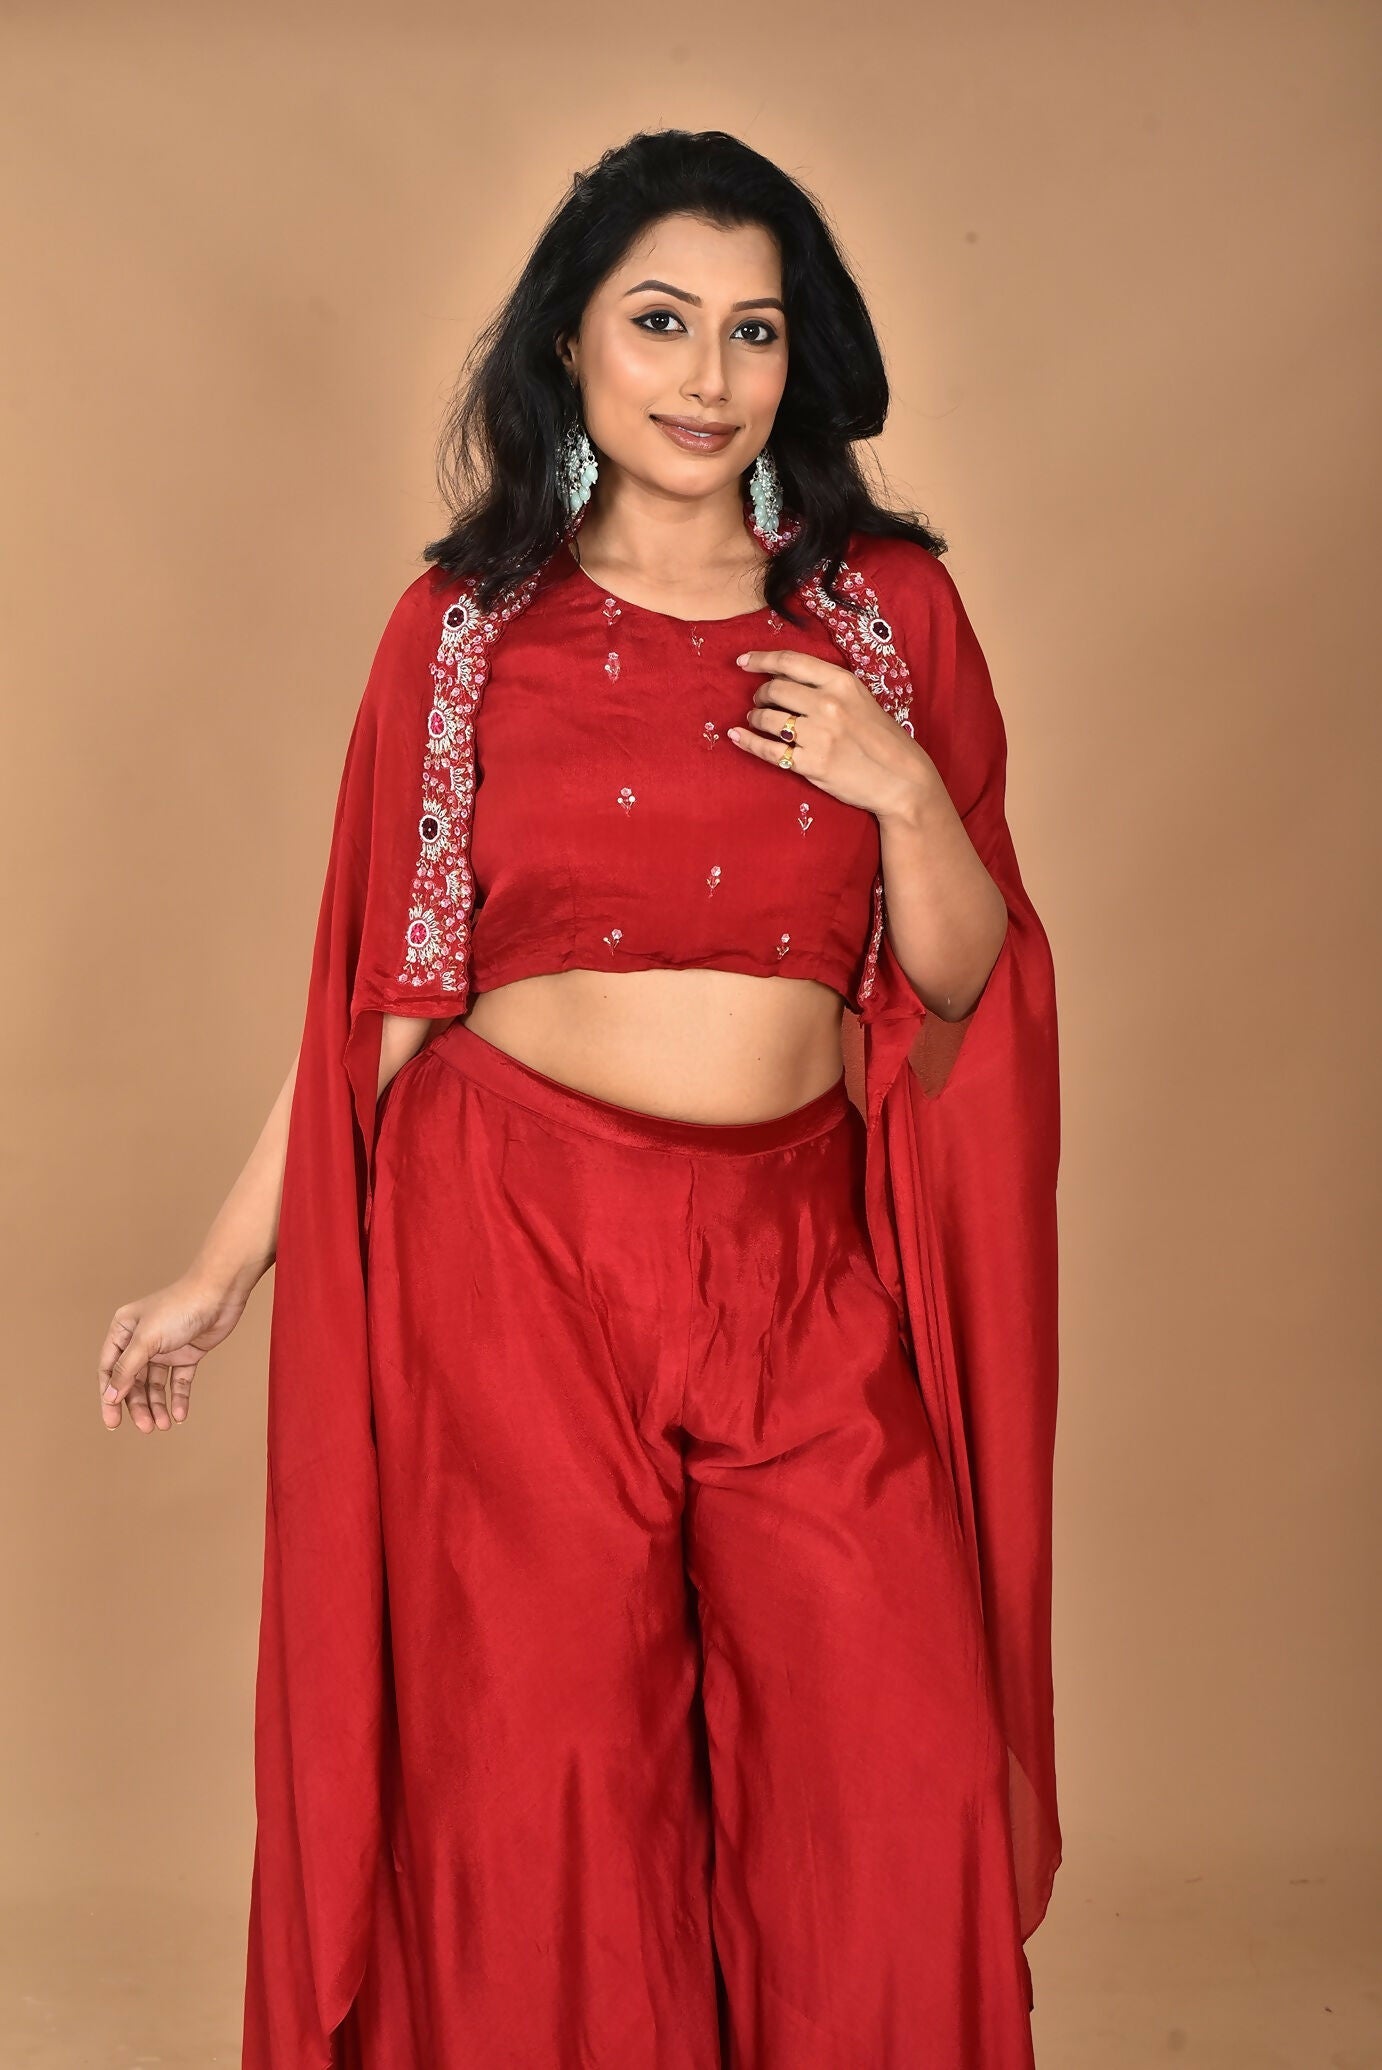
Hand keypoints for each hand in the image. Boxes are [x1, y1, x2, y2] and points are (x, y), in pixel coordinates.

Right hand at [97, 1274, 249, 1432]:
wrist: (219, 1294)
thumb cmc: (179, 1307)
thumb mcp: (146, 1340)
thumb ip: (126, 1369)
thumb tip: (109, 1396)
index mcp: (123, 1331)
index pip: (109, 1369)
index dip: (110, 1397)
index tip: (113, 1423)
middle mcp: (141, 1340)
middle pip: (134, 1381)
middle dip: (139, 1405)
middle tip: (146, 1427)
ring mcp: (165, 1348)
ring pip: (155, 1384)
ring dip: (158, 1405)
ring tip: (164, 1424)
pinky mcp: (187, 1353)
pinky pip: (178, 1381)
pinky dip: (179, 1397)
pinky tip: (180, 1414)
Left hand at [727, 648, 936, 823]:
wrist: (901, 778)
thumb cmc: (880, 737)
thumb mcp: (859, 698)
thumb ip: (826, 685)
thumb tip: (782, 677)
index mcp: (841, 682)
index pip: (790, 662)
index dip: (760, 659)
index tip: (743, 662)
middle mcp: (828, 704)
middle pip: (774, 690)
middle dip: (760, 694)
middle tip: (760, 701)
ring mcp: (818, 735)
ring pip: (767, 718)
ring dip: (755, 718)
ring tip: (757, 720)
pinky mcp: (811, 764)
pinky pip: (767, 750)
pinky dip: (748, 742)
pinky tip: (737, 736)